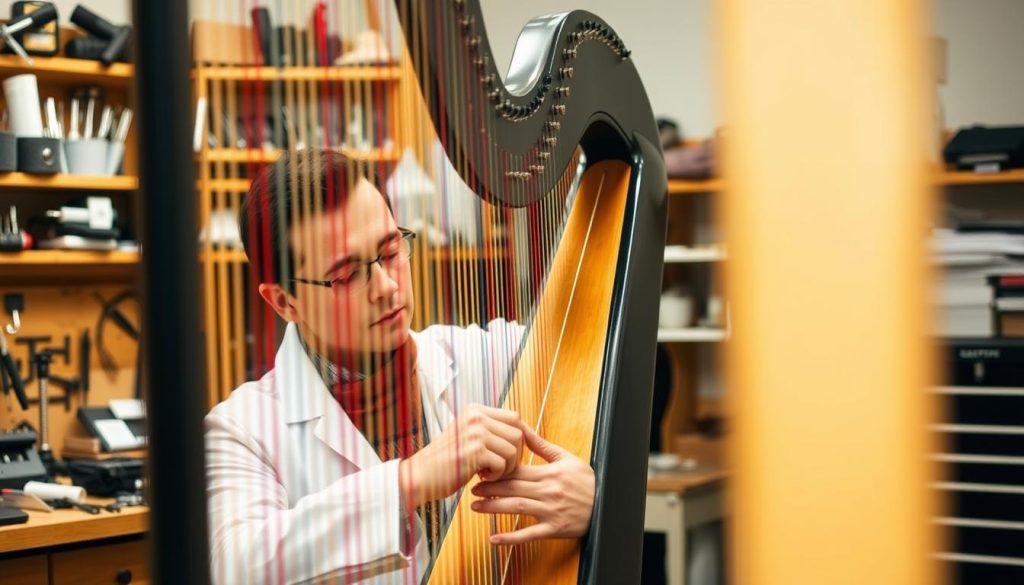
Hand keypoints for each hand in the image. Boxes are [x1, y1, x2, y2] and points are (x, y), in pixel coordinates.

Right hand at [399, 404, 523, 507]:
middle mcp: (476, 417)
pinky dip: (496, 476)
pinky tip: (481, 477)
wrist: (419, 476)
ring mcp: (475, 433)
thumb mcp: (467, 435)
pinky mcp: (474, 452)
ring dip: (506, 467)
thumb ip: (490, 429)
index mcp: (475, 410)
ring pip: (513, 450)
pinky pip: (503, 464)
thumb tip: (524, 432)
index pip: (514, 417)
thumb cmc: (446, 460)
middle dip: (515, 455)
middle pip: (517, 433)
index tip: (513, 453)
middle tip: (499, 467)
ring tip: (488, 472)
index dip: (520, 437)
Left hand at [470, 423, 594, 544]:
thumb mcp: (566, 458)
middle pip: (513, 488)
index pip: (517, 471)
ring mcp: (551, 511)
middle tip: (472, 487)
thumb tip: (522, 428)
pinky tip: (494, 539)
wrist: (608, 503)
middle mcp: (549, 491)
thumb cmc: (586, 481)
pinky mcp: (554, 529)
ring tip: (476, 506)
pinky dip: (511, 538)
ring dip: (494, 507)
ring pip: (517, 507)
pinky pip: (529, 534)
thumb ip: (541, 446)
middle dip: (490, 488)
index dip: (497, 471)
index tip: (481, 470)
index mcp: (550, 473)